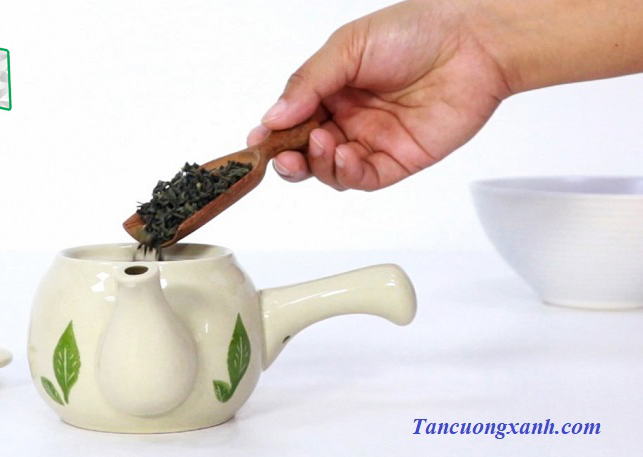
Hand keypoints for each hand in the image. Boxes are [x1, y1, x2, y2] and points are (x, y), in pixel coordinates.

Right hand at [248, 0, 510, 190]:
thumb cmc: (415, 31)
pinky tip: (341, 155)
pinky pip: (363, 178)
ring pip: (329, 170)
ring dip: (316, 164)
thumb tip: (272, 118)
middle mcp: (349, 118)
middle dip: (288, 157)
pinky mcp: (398, 160)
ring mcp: (372, 141)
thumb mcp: (348, 47)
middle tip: (281, 154)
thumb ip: (308, 83)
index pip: (292, 120)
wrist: (473, 42)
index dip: (273, 134)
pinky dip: (346, 173)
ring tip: (320, 142)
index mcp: (332, 89)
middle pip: (305, 151)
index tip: (257, 141)